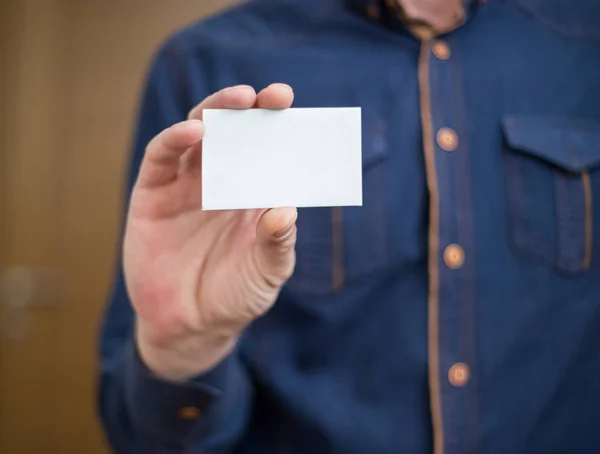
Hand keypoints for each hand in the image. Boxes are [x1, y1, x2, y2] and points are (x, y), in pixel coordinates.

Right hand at [123, 84, 296, 379]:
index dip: (278, 124)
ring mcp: (185, 185)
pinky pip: (161, 157)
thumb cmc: (236, 296)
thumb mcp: (266, 273)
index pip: (267, 148)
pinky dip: (175, 138)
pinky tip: (195, 131)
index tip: (292, 105)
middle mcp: (221, 181)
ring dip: (216, 112)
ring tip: (238, 100)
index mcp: (253, 193)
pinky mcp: (153, 194)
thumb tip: (286, 208)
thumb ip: (277, 243)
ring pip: (198, 133)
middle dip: (251, 109)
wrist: (189, 326)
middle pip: (234, 132)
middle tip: (272, 96)